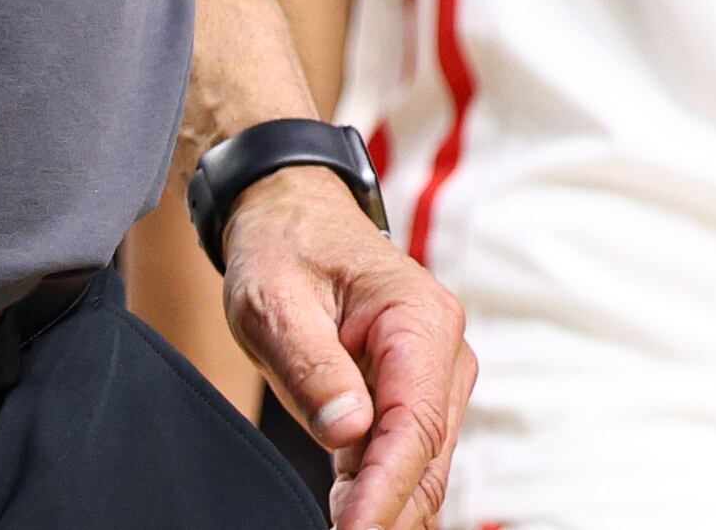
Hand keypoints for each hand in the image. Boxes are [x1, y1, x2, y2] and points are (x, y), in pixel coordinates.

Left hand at [219, 167, 468, 529]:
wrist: (290, 216)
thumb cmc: (283, 247)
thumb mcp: (275, 297)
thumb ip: (312, 363)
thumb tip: (348, 430)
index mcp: (419, 319)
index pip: (414, 424)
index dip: (387, 487)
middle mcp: (441, 351)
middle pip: (426, 454)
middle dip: (391, 509)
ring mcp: (432, 376)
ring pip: (420, 462)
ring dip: (386, 505)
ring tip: (344, 529)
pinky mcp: (409, 394)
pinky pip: (401, 453)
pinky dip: (379, 489)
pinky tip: (354, 517)